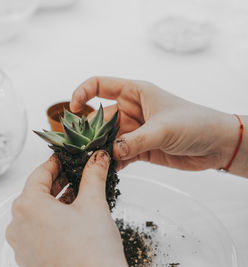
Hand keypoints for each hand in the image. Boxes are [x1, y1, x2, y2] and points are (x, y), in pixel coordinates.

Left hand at [6, 151, 127, 266]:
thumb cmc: (91, 253)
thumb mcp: (94, 205)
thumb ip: (93, 176)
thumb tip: (97, 159)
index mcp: (28, 205)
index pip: (40, 173)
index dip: (57, 163)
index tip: (67, 158)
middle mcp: (17, 224)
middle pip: (36, 193)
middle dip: (57, 183)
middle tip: (76, 176)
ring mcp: (20, 244)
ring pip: (35, 213)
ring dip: (54, 203)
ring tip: (76, 198)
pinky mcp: (26, 259)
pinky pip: (35, 232)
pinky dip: (49, 222)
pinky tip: (68, 222)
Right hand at [70, 76, 243, 172]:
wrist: (217, 145)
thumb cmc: (195, 123)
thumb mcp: (163, 129)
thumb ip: (135, 141)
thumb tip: (110, 153)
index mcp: (134, 93)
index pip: (99, 85)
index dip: (82, 93)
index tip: (73, 109)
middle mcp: (130, 110)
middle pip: (99, 117)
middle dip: (88, 131)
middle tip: (80, 148)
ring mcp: (133, 130)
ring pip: (106, 139)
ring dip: (98, 150)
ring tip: (89, 162)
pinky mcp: (138, 149)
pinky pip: (118, 155)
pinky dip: (111, 163)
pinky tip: (105, 171)